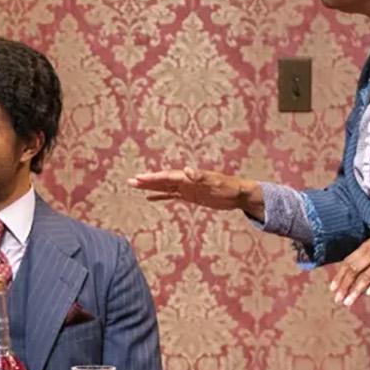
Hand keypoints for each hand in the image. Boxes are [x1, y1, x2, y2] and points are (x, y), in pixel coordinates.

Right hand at [130, 167, 261, 217]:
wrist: (239, 194)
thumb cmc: (230, 188)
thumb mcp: (217, 182)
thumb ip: (202, 176)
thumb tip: (188, 170)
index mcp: (189, 176)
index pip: (167, 176)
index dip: (153, 178)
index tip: (139, 178)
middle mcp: (186, 180)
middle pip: (162, 180)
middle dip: (146, 181)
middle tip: (130, 181)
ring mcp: (187, 188)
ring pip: (164, 187)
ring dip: (150, 187)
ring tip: (135, 186)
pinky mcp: (190, 196)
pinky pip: (171, 196)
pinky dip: (160, 196)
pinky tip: (150, 198)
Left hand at [326, 232, 369, 305]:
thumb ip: (367, 260)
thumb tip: (354, 276)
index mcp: (367, 246)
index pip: (348, 262)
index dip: (339, 276)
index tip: (332, 289)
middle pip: (353, 269)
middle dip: (344, 286)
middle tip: (338, 299)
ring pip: (365, 275)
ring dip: (355, 290)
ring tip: (348, 302)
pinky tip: (369, 294)